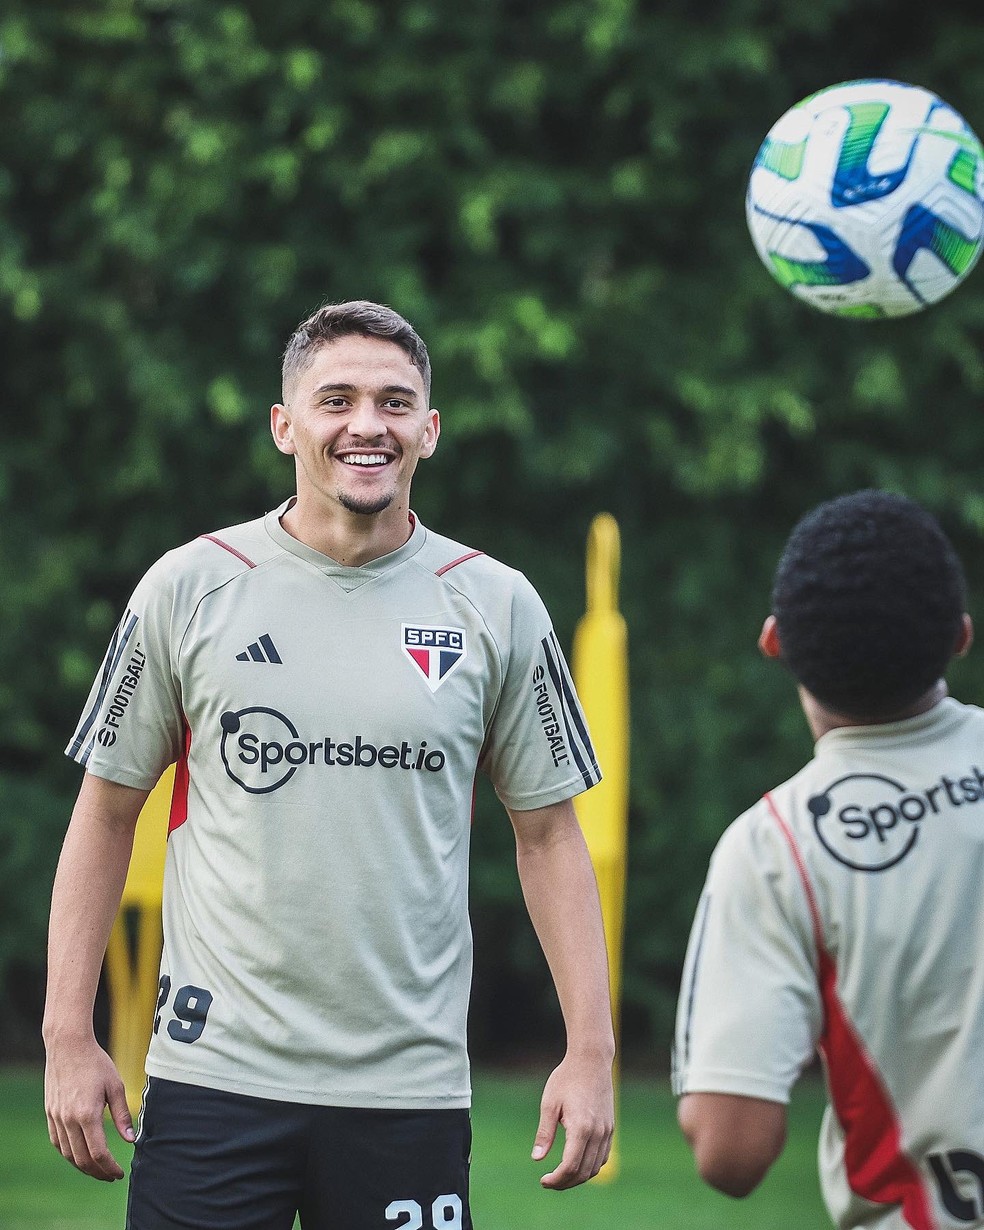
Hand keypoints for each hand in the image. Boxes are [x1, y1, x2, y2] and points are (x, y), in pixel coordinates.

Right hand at [44, 1036, 134, 1180]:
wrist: (68, 1046)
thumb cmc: (96, 1063)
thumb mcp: (116, 1086)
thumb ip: (122, 1115)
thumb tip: (131, 1139)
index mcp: (87, 1115)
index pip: (99, 1153)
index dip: (110, 1167)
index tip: (119, 1173)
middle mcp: (69, 1120)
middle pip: (82, 1159)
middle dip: (98, 1172)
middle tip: (111, 1176)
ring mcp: (56, 1118)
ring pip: (68, 1154)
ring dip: (83, 1166)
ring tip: (98, 1169)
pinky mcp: (50, 1114)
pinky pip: (57, 1143)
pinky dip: (69, 1154)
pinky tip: (80, 1154)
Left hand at [530, 1050, 614, 1189]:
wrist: (591, 1060)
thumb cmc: (566, 1078)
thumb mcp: (549, 1104)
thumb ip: (544, 1133)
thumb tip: (536, 1159)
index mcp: (581, 1128)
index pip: (570, 1166)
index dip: (556, 1179)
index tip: (543, 1181)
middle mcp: (598, 1133)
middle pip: (584, 1172)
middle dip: (565, 1183)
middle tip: (549, 1182)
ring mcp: (607, 1131)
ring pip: (595, 1167)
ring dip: (578, 1177)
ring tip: (560, 1176)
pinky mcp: (610, 1128)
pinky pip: (602, 1157)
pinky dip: (590, 1167)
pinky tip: (576, 1164)